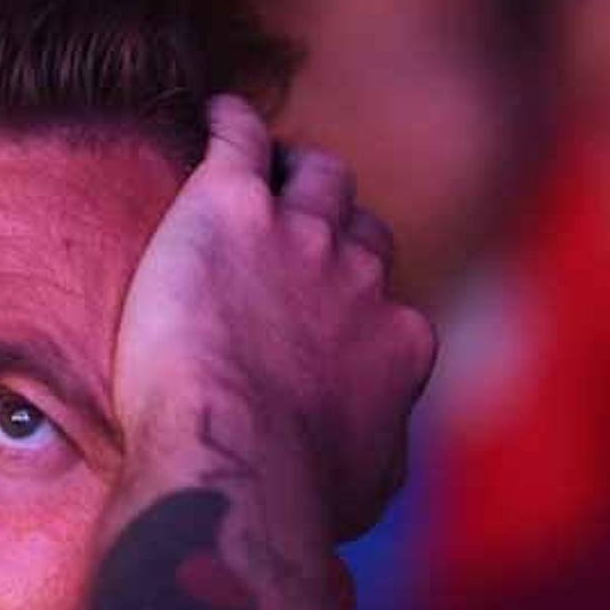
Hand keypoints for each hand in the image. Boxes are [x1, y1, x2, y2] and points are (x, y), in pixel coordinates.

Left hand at [112, 96, 435, 538]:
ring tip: (263, 167)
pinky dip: (231, 123)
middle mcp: (361, 279)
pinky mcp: (232, 204)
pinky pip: (241, 138)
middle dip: (334, 229)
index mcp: (397, 343)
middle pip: (359, 230)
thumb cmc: (289, 493)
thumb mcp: (361, 491)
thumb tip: (374, 456)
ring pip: (315, 175)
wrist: (233, 455)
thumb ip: (377, 456)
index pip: (385, 306)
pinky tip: (213, 117)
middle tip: (294, 235)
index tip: (321, 316)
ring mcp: (300, 234)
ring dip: (294, 170)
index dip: (352, 305)